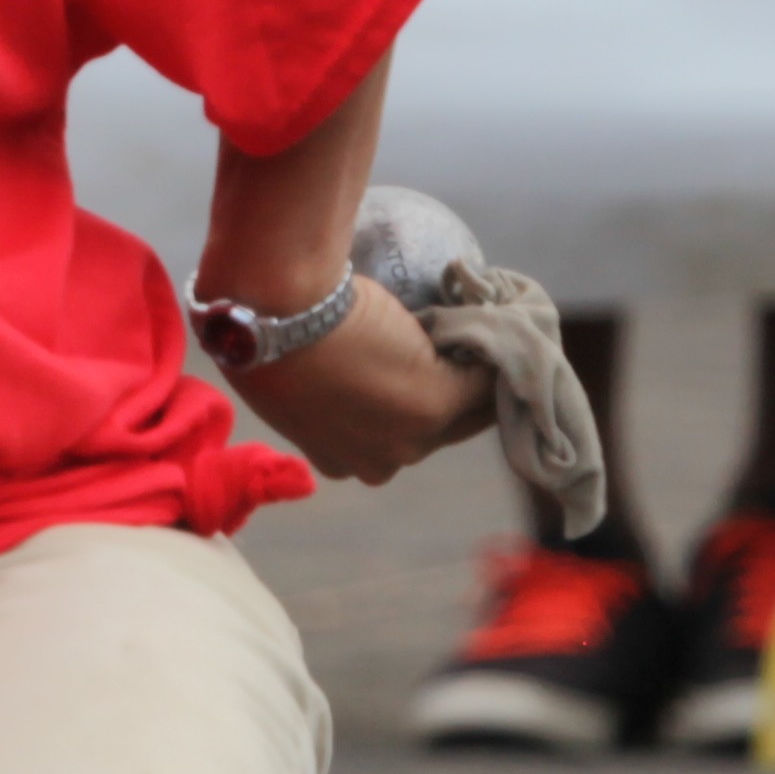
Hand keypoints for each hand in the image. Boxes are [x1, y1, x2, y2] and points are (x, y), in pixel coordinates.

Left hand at [225, 283, 495, 487]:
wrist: (271, 312)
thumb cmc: (269, 329)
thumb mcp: (295, 374)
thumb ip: (330, 388)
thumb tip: (346, 364)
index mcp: (342, 462)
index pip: (398, 438)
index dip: (418, 400)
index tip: (428, 366)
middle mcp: (380, 461)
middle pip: (442, 432)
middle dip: (461, 392)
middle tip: (471, 346)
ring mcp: (411, 437)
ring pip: (469, 409)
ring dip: (482, 373)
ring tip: (489, 332)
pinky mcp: (435, 401)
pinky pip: (484, 376)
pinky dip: (496, 345)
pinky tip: (505, 317)